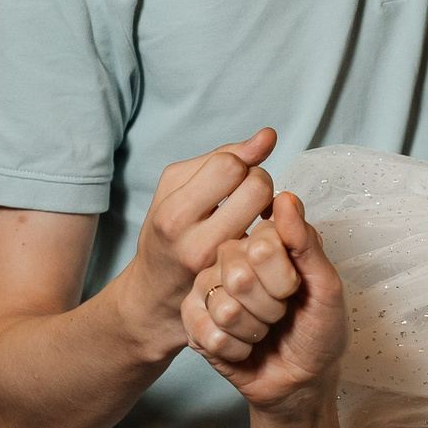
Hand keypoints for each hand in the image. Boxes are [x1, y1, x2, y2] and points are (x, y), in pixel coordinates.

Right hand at [123, 129, 278, 354]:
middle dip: (259, 181)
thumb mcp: (178, 187)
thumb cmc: (167, 228)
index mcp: (174, 210)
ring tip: (254, 212)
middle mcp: (193, 241)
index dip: (238, 162)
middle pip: (257, 188)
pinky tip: (255, 235)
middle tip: (248, 193)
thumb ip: (223, 158)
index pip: (229, 165)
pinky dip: (269, 232)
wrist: (156, 291)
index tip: (233, 174)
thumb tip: (269, 136)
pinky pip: (271, 243)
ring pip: (271, 216)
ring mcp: (219, 267)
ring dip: (269, 207)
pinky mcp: (237, 281)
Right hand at [183, 192, 346, 421]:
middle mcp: (232, 257)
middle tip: (280, 314)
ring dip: (254, 330)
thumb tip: (286, 198)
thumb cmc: (318, 331)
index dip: (285, 279)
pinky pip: (207, 333)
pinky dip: (235, 349)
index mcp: (265, 241)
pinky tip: (244, 347)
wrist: (302, 380)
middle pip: (239, 276)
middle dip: (270, 307)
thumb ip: (306, 244)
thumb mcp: (327, 288)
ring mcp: (208, 288)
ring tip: (263, 330)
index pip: (263, 245)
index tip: (296, 290)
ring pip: (224, 307)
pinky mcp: (193, 321)